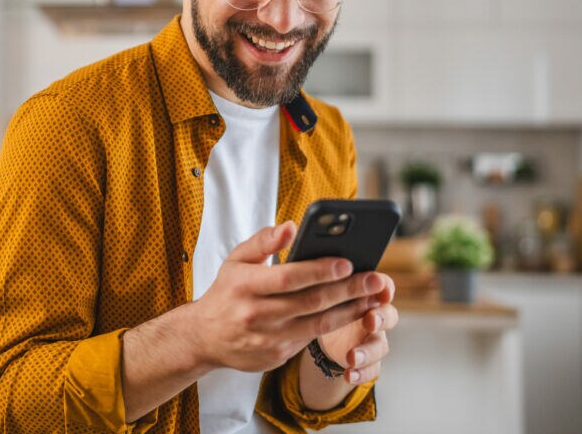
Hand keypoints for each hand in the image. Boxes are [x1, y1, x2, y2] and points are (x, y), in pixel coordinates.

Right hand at [188, 222, 386, 372]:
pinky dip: (336, 326)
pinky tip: (354, 313)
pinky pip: (312, 339)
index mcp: (244, 286)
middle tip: (376, 279)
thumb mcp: (236, 261)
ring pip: (318, 324)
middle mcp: (256, 314)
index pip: (288, 277)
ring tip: (373, 298)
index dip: (319, 270)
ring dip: (351, 311)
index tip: (347, 262)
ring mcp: (268, 338)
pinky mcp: (277, 355)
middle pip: (310, 301)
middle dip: (348, 289)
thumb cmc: (227, 292)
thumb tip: (291, 226)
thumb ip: (263, 241)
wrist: (205, 337)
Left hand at [318, 274, 397, 384]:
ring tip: (352, 357)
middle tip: (370, 320)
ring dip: (369, 351)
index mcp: (365, 292)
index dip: (383, 286)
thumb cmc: (320, 298)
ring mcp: (372, 338)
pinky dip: (363, 372)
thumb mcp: (318, 284)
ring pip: (380, 345)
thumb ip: (319, 272)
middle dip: (381, 318)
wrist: (317, 326)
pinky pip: (373, 368)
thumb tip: (300, 248)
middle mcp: (374, 313)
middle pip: (388, 315)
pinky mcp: (367, 359)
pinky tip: (348, 374)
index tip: (379, 287)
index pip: (382, 285)